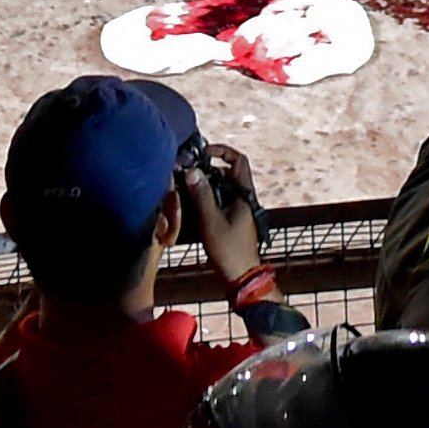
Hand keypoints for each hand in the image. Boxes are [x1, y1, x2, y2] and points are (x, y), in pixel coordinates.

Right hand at [181, 145, 263, 281]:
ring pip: (220, 188)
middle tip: (186, 173)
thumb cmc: (229, 250)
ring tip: (184, 190)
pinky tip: (190, 207)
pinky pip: (218, 201)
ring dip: (204, 187)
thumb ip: (202, 196)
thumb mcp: (212, 221)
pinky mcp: (231, 220)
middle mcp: (243, 198)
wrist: (241, 276)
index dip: (223, 151)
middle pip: (226, 173)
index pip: (239, 160)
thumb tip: (192, 170)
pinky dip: (205, 200)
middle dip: (207, 171)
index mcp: (244, 193)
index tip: (203, 153)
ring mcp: (238, 209)